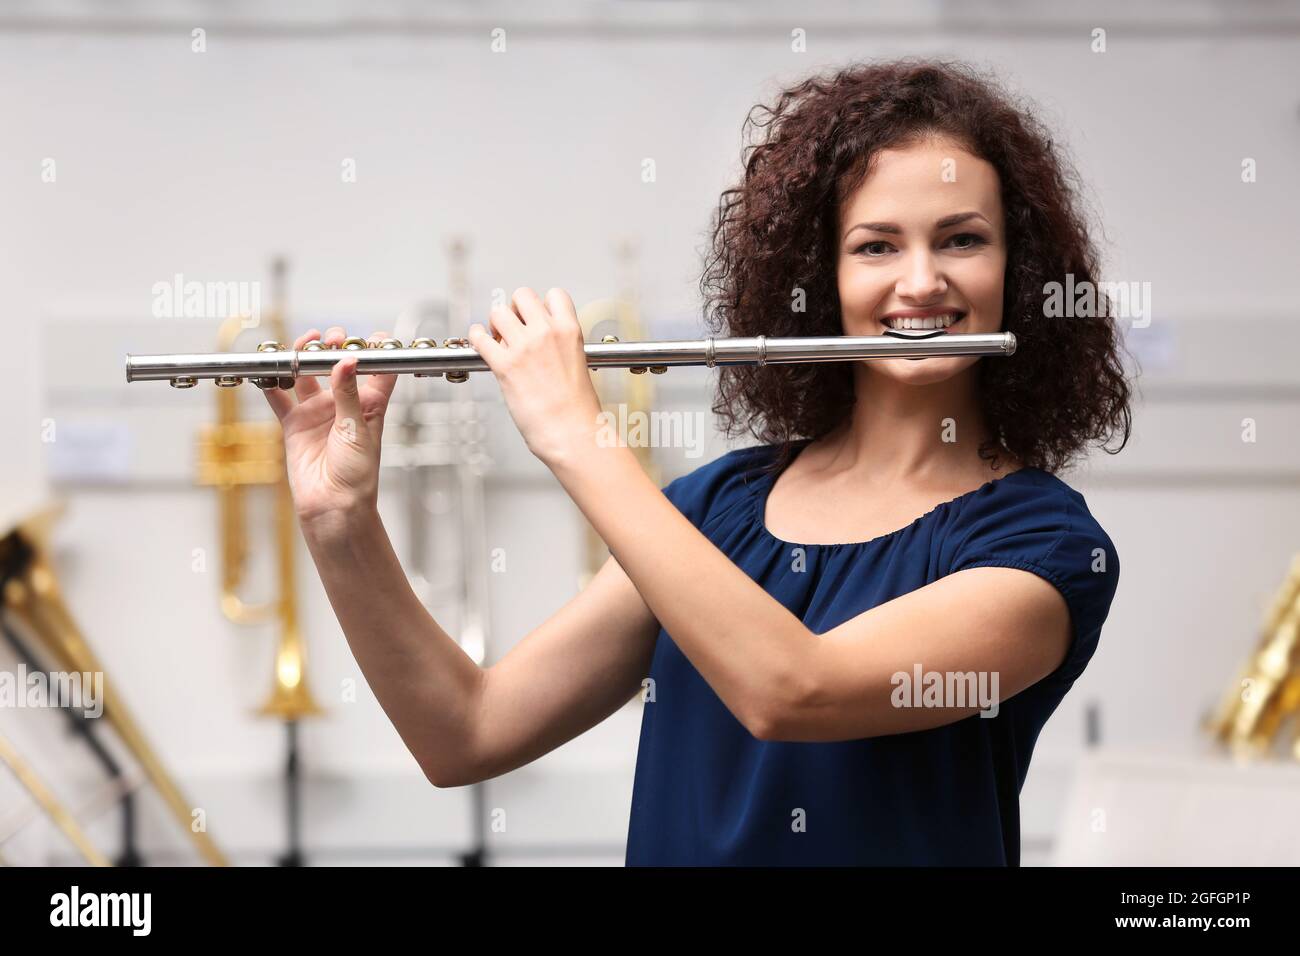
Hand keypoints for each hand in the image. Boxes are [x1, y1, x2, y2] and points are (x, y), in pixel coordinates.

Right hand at [262, 326, 397, 530]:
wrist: (333, 506)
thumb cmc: (358, 475)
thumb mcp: (358, 430)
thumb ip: (349, 394)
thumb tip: (347, 361)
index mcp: (370, 405)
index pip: (378, 371)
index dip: (378, 351)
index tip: (376, 335)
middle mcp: (343, 404)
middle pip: (338, 365)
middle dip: (334, 347)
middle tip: (332, 339)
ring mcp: (317, 412)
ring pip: (307, 374)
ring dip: (305, 356)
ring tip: (305, 343)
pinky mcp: (295, 424)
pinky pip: (278, 397)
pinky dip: (270, 382)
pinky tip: (267, 367)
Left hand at [466, 287, 603, 467]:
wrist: (572, 432)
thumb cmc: (577, 409)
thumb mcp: (578, 364)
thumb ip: (560, 345)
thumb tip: (540, 342)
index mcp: (570, 331)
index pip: (554, 295)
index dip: (542, 305)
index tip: (536, 317)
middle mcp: (546, 333)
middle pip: (522, 295)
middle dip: (515, 308)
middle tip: (513, 326)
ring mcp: (524, 347)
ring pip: (498, 312)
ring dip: (495, 324)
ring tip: (498, 338)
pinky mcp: (504, 365)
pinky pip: (479, 337)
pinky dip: (476, 337)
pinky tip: (480, 343)